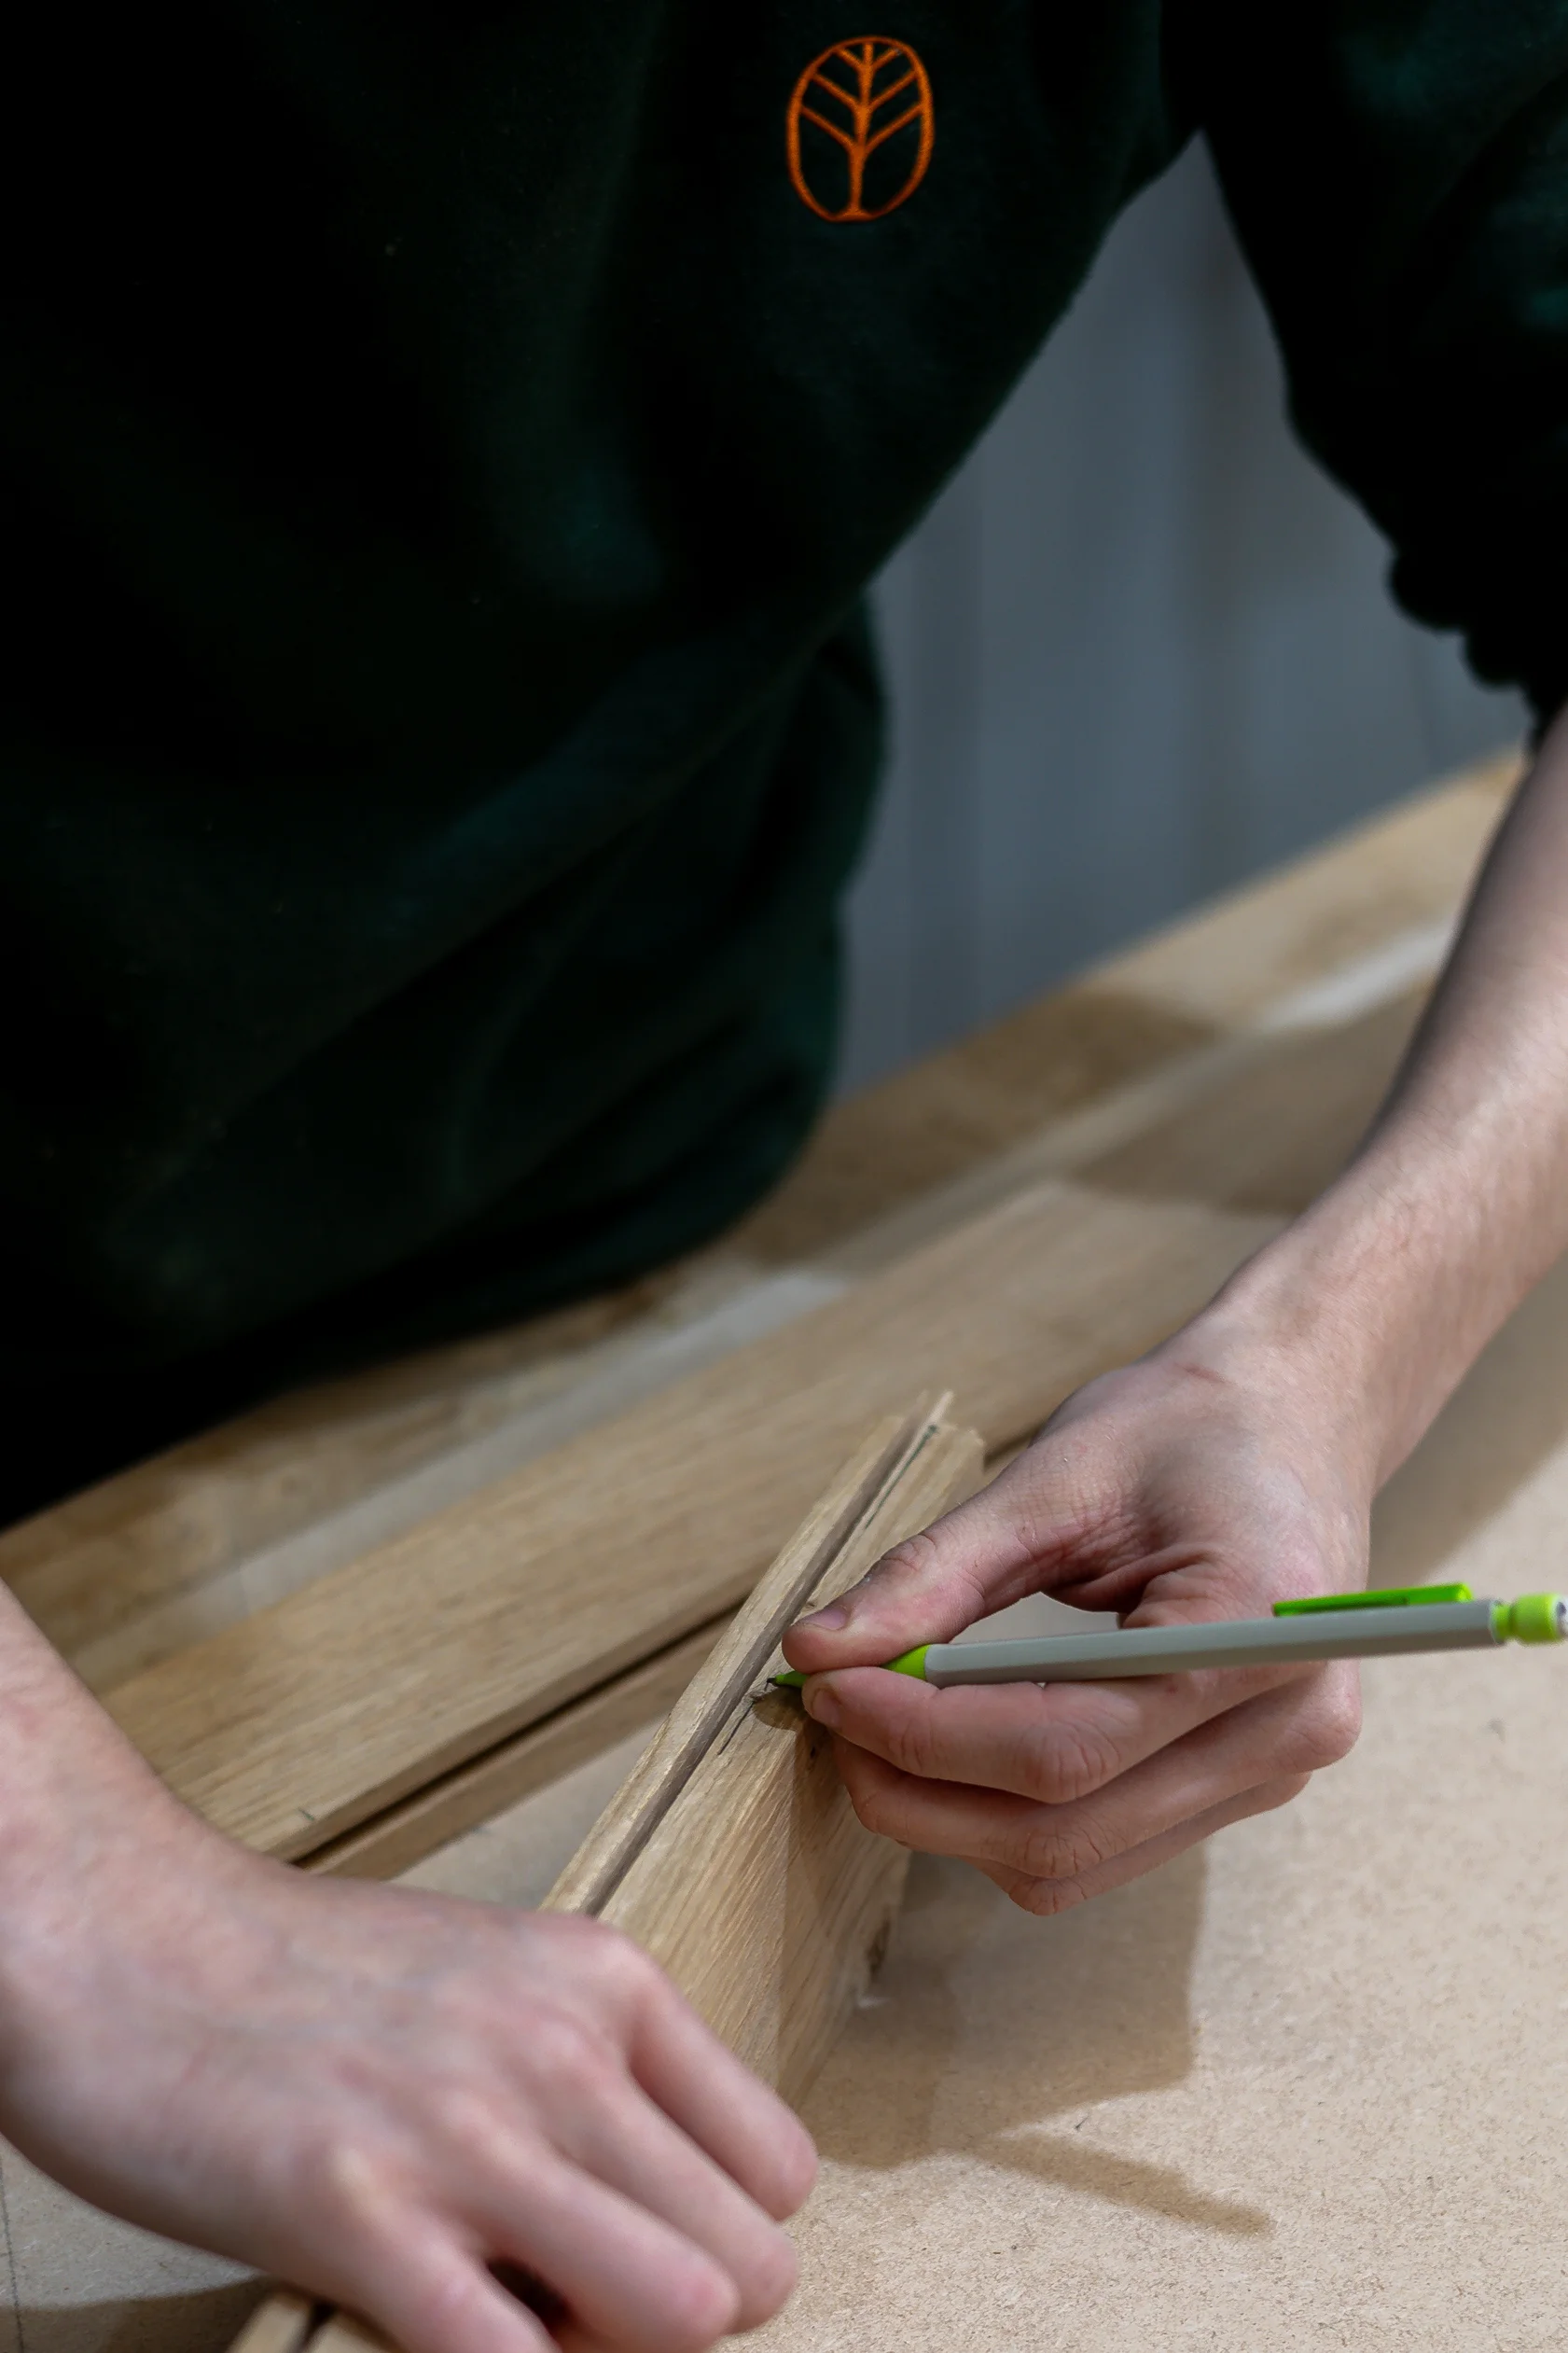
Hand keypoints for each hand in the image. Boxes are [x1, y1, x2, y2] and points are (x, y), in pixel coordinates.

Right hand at [0, 1775, 812, 2352]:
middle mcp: (560, 2050)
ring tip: (520, 2319)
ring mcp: (467, 2134)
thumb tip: (665, 2202)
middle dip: (679, 2317)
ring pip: (684, 2310)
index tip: (642, 2245)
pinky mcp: (360, 2217)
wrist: (131, 1944)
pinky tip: (445, 2330)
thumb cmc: (303, 1970)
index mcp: (604, 1981)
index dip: (723, 2239)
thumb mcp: (496, 1973)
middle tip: (575, 2303)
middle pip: (752, 2266)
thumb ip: (593, 2067)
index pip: (779, 2171)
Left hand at [781, 1327, 1367, 1914]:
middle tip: (832, 1712)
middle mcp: (1287, 1729)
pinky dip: (1003, 1814)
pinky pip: (1102, 1845)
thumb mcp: (1053, 1476)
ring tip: (876, 1727)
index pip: (1064, 1747)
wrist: (1292, 1417)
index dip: (925, 1736)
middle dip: (920, 1790)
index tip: (829, 1687)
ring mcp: (1274, 1774)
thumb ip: (937, 1573)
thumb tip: (817, 1649)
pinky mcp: (1242, 1787)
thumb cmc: (1186, 1427)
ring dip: (950, 1816)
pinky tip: (948, 1745)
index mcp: (1259, 1633)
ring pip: (1074, 1861)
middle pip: (1063, 1830)